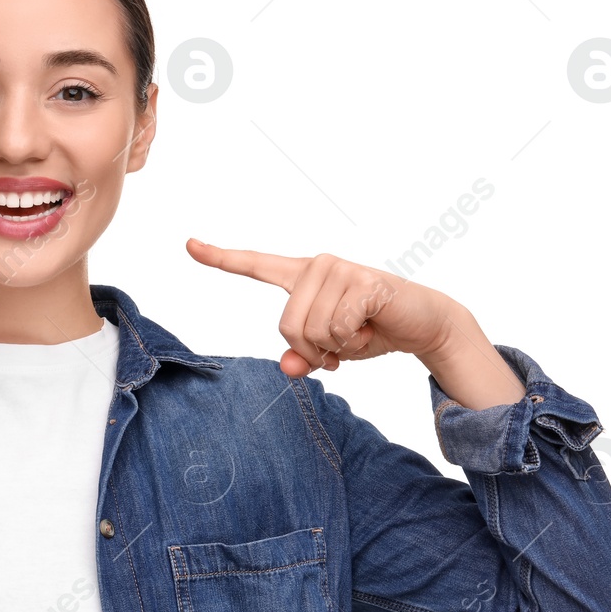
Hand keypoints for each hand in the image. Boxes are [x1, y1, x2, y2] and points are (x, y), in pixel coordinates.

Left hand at [185, 239, 461, 377]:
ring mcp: (339, 268)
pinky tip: (371, 327)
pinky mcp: (362, 280)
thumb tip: (290, 367)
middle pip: (288, 326)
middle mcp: (316, 266)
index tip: (189, 244)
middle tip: (340, 346)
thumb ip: (303, 358)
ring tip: (358, 333)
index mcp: (301, 277)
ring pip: (313, 330)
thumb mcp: (329, 351)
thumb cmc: (370, 331)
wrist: (422, 324)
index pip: (255, 265)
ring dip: (338, 346)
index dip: (220, 257)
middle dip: (315, 350)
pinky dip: (354, 340)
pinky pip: (338, 327)